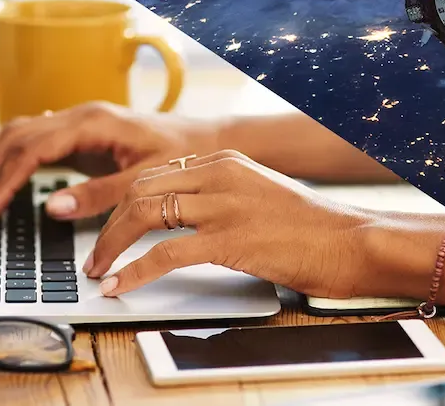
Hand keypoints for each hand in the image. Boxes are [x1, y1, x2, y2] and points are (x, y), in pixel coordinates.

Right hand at [0, 102, 221, 222]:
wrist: (207, 139)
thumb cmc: (183, 156)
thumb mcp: (146, 180)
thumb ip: (101, 195)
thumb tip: (52, 207)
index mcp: (92, 122)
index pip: (31, 149)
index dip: (5, 181)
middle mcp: (80, 115)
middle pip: (15, 136)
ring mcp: (79, 121)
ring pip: (19, 132)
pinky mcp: (82, 133)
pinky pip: (34, 138)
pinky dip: (9, 155)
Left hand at [83, 150, 375, 298]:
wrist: (350, 240)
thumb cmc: (310, 226)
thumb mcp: (259, 193)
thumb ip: (221, 194)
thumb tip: (181, 216)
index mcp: (225, 161)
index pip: (155, 174)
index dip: (122, 202)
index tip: (107, 226)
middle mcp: (220, 174)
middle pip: (141, 189)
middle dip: (108, 223)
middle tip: (94, 253)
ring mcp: (224, 205)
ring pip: (144, 214)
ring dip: (111, 245)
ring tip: (98, 270)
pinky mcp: (230, 238)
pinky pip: (165, 253)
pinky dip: (133, 271)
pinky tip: (119, 285)